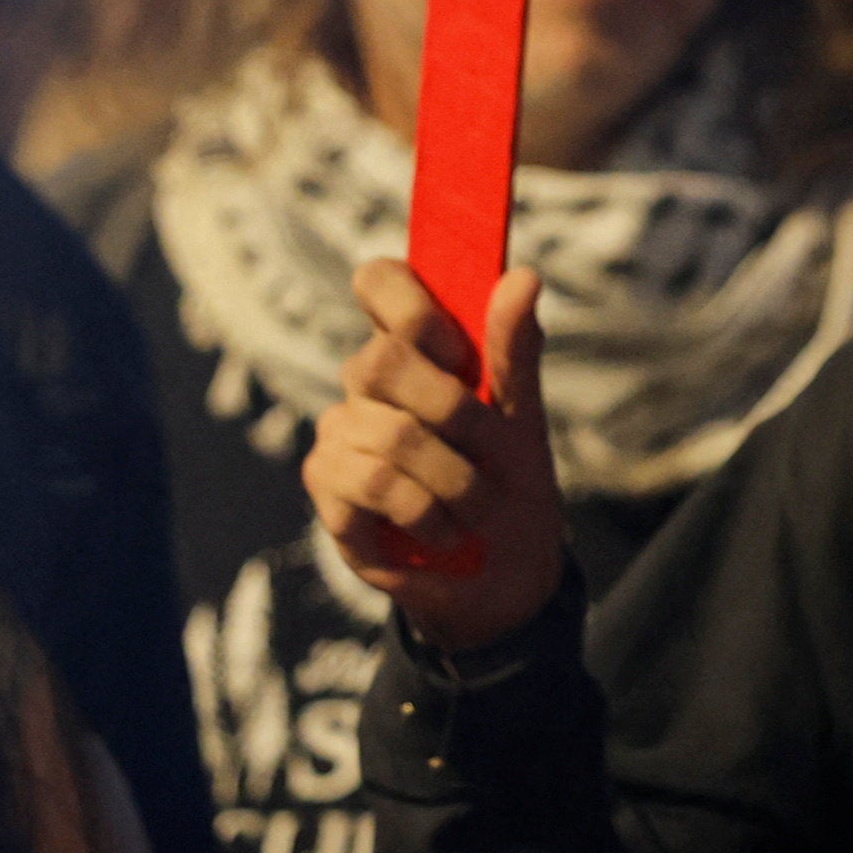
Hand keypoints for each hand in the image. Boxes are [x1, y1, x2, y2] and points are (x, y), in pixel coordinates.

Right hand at [304, 257, 562, 651]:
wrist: (501, 575)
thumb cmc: (509, 483)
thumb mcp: (524, 417)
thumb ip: (514, 349)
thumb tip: (523, 276)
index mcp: (414, 349)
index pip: (379, 282)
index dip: (410, 306)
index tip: (457, 352)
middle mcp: (366, 383)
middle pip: (381, 360)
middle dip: (453, 412)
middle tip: (488, 451)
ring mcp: (339, 433)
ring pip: (391, 434)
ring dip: (455, 481)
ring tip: (475, 508)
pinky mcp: (328, 489)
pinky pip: (376, 485)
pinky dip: (428, 515)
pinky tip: (443, 532)